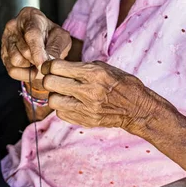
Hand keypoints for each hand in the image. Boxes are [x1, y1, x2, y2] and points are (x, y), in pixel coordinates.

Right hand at [1, 7, 71, 89]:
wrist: (44, 38)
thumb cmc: (52, 35)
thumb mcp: (60, 37)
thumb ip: (56, 48)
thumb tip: (47, 63)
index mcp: (30, 16)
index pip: (32, 34)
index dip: (37, 51)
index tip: (42, 63)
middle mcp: (14, 26)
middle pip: (24, 50)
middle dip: (37, 60)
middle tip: (47, 63)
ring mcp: (6, 40)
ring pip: (16, 61)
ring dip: (30, 67)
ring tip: (39, 63)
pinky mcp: (3, 54)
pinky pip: (12, 70)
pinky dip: (24, 74)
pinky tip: (31, 68)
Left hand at [42, 59, 158, 132]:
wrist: (136, 107)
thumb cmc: (121, 83)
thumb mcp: (104, 67)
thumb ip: (81, 67)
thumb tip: (60, 67)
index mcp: (93, 73)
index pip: (57, 67)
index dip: (50, 65)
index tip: (51, 67)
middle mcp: (88, 91)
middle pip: (50, 84)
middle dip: (49, 79)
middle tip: (54, 79)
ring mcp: (86, 108)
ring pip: (52, 101)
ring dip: (55, 95)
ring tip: (64, 93)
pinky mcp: (85, 120)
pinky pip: (61, 114)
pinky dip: (63, 107)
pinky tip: (72, 103)